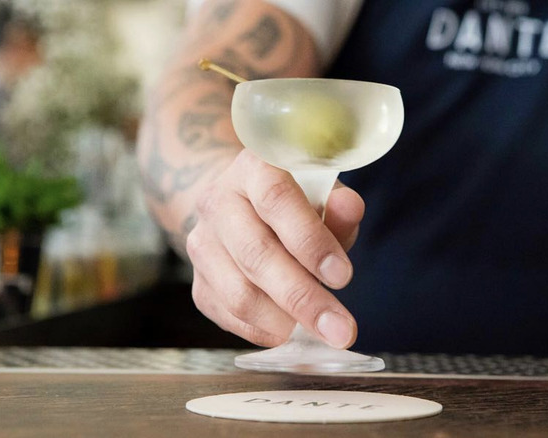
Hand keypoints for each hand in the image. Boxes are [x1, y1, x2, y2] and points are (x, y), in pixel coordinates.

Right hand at [186, 150, 364, 347]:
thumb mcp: (322, 194)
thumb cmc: (295, 203)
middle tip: (341, 329)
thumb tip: (350, 208)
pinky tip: (291, 329)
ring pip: (239, 293)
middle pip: (256, 254)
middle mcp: (218, 201)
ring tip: (321, 329)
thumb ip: (338, 205)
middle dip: (303, 297)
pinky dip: (265, 331)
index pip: (276, 199)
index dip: (310, 241)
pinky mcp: (198, 282)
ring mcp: (202, 244)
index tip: (342, 277)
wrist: (242, 208)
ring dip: (285, 320)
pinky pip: (229, 316)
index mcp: (253, 168)